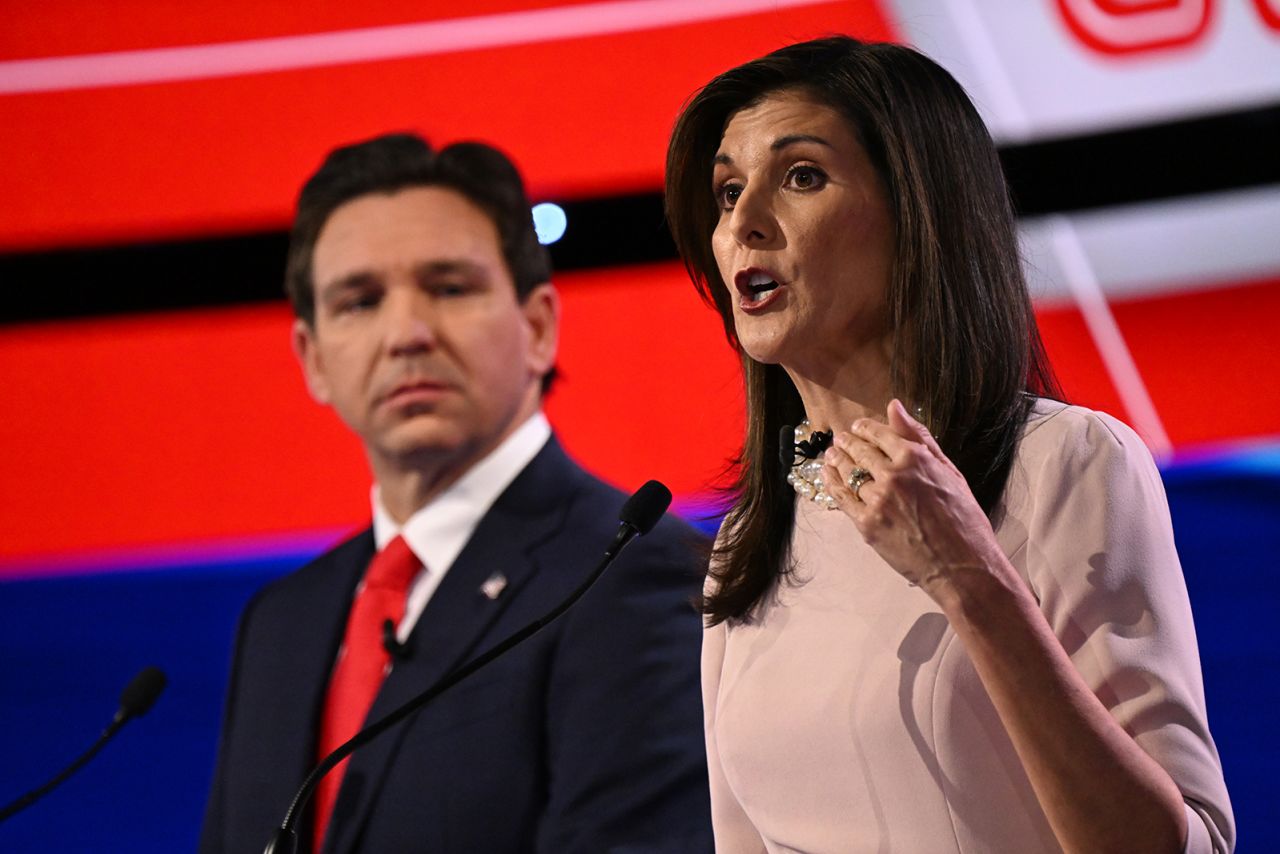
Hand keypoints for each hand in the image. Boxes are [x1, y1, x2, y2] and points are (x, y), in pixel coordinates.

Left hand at [820, 399, 1004, 595]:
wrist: (962, 566)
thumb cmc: (964, 520)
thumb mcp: (949, 471)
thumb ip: (919, 437)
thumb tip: (894, 406)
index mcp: (915, 458)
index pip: (879, 434)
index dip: (865, 429)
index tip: (858, 428)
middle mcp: (893, 475)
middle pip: (860, 451)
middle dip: (848, 442)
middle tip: (841, 440)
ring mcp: (877, 500)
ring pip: (848, 473)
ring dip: (837, 460)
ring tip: (832, 455)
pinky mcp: (867, 524)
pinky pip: (842, 498)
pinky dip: (832, 484)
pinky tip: (828, 477)